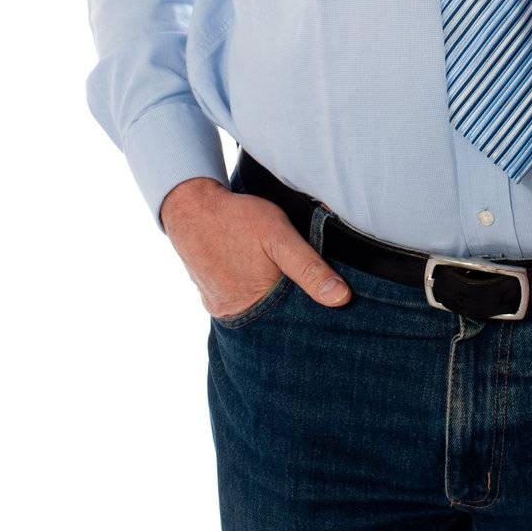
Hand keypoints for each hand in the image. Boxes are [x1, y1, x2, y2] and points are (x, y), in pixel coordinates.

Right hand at [160, 176, 352, 316]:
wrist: (190, 208)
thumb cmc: (238, 219)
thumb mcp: (280, 236)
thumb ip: (309, 268)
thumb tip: (341, 299)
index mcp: (256, 304)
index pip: (294, 322)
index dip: (312, 311)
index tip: (329, 305)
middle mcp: (235, 314)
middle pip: (274, 320)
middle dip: (291, 308)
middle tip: (300, 285)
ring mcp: (220, 308)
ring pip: (257, 312)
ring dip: (270, 301)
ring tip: (276, 278)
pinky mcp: (211, 299)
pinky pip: (239, 304)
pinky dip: (251, 296)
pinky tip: (256, 277)